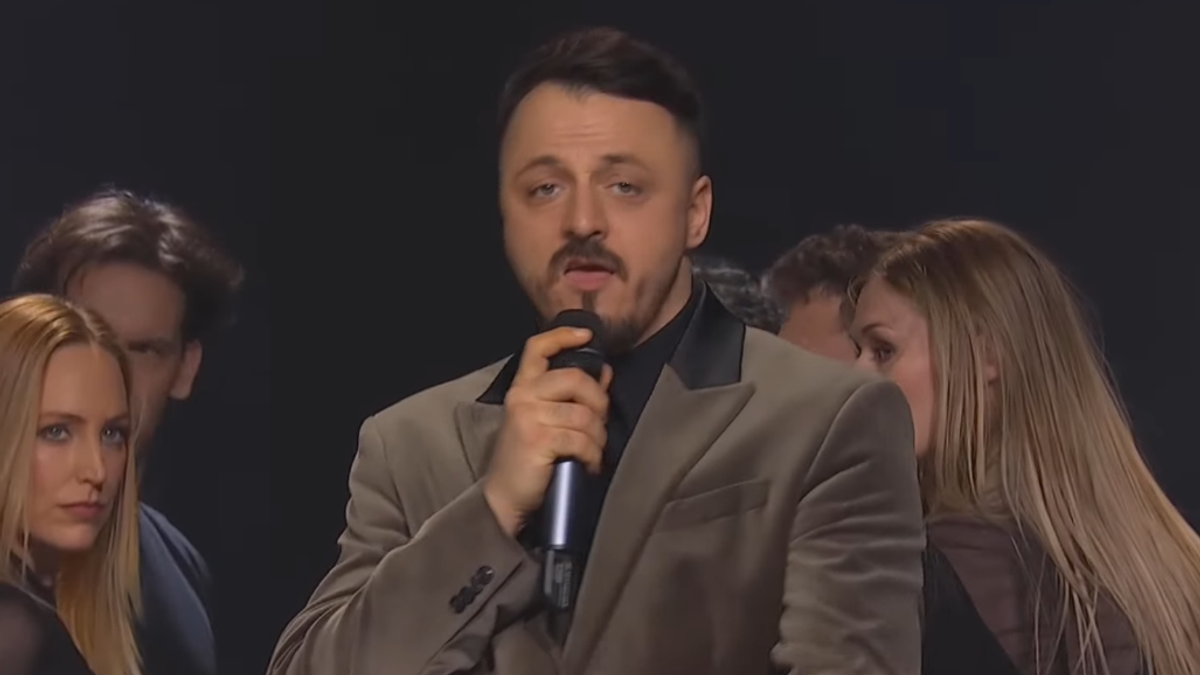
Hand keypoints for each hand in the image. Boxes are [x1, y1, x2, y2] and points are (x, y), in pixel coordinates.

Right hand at [483, 326, 611, 536]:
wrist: (505, 497)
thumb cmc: (528, 459)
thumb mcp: (544, 420)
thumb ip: (571, 395)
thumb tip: (604, 372)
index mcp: (523, 387)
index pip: (537, 347)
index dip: (563, 335)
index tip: (586, 336)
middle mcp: (523, 396)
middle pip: (575, 378)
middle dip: (599, 402)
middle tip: (600, 424)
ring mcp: (529, 416)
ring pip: (584, 415)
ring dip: (598, 437)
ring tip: (593, 451)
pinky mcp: (538, 439)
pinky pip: (582, 440)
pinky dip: (592, 456)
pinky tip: (588, 465)